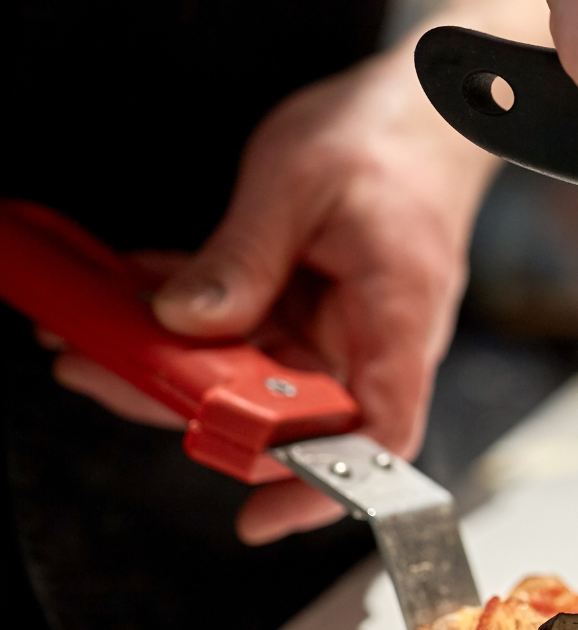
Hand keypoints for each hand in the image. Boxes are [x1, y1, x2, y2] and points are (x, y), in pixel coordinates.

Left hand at [54, 50, 498, 543]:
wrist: (427, 112)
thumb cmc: (391, 140)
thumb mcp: (298, 182)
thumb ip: (242, 256)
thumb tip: (186, 322)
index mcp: (400, 313)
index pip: (382, 433)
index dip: (325, 486)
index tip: (261, 516)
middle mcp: (377, 339)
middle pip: (293, 416)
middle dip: (196, 411)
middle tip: (107, 376)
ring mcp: (343, 330)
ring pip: (258, 382)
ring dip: (178, 366)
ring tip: (97, 339)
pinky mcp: (313, 310)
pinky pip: (250, 339)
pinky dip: (192, 323)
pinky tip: (140, 296)